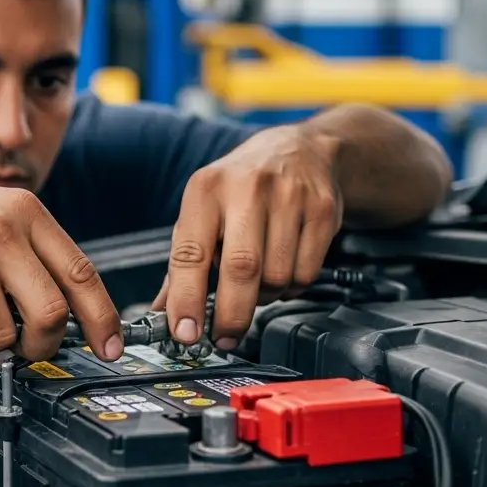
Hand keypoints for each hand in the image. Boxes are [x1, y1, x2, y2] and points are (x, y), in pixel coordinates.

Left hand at [157, 124, 343, 348]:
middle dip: (231, 315)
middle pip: (241, 269)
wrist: (302, 149)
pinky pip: (305, 273)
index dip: (186, 298)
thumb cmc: (242, 186)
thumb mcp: (203, 210)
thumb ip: (183, 262)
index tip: (185, 332)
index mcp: (206, 189)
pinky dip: (291, 287)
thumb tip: (163, 311)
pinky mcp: (323, 210)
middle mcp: (247, 188)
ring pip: (276, 277)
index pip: (191, 253)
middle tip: (223, 338)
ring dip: (264, 297)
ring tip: (256, 283)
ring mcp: (290, 197)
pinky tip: (282, 269)